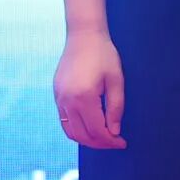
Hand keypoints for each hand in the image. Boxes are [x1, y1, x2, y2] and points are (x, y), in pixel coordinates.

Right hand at [54, 30, 126, 149]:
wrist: (83, 36)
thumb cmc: (104, 55)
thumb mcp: (116, 80)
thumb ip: (116, 108)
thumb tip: (114, 132)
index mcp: (84, 98)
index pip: (97, 131)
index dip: (111, 141)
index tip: (122, 143)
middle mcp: (67, 101)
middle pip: (82, 135)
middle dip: (100, 143)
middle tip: (115, 142)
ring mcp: (59, 98)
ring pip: (70, 131)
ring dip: (87, 139)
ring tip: (103, 137)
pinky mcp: (56, 95)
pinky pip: (64, 120)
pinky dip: (77, 129)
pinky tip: (91, 126)